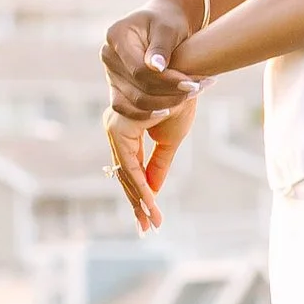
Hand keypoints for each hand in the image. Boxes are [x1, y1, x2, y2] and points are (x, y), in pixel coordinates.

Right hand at [102, 0, 204, 119]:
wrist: (165, 21)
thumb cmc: (169, 20)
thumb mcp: (168, 28)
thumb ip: (161, 47)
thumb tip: (156, 68)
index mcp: (116, 36)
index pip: (140, 69)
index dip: (166, 81)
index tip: (192, 83)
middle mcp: (108, 55)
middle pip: (138, 87)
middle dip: (170, 93)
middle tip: (198, 89)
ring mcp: (110, 73)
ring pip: (135, 101)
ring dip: (165, 103)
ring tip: (192, 94)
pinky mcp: (117, 86)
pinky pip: (127, 108)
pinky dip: (148, 113)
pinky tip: (169, 110)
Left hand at [104, 88, 195, 231]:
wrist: (187, 74)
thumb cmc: (180, 100)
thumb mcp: (170, 139)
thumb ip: (158, 164)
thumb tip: (152, 190)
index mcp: (125, 132)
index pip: (131, 170)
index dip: (141, 197)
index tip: (152, 219)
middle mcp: (116, 130)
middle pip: (126, 177)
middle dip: (138, 205)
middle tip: (148, 229)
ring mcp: (116, 129)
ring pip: (127, 175)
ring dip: (141, 200)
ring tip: (151, 221)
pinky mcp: (122, 128)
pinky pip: (131, 165)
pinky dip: (141, 186)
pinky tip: (149, 203)